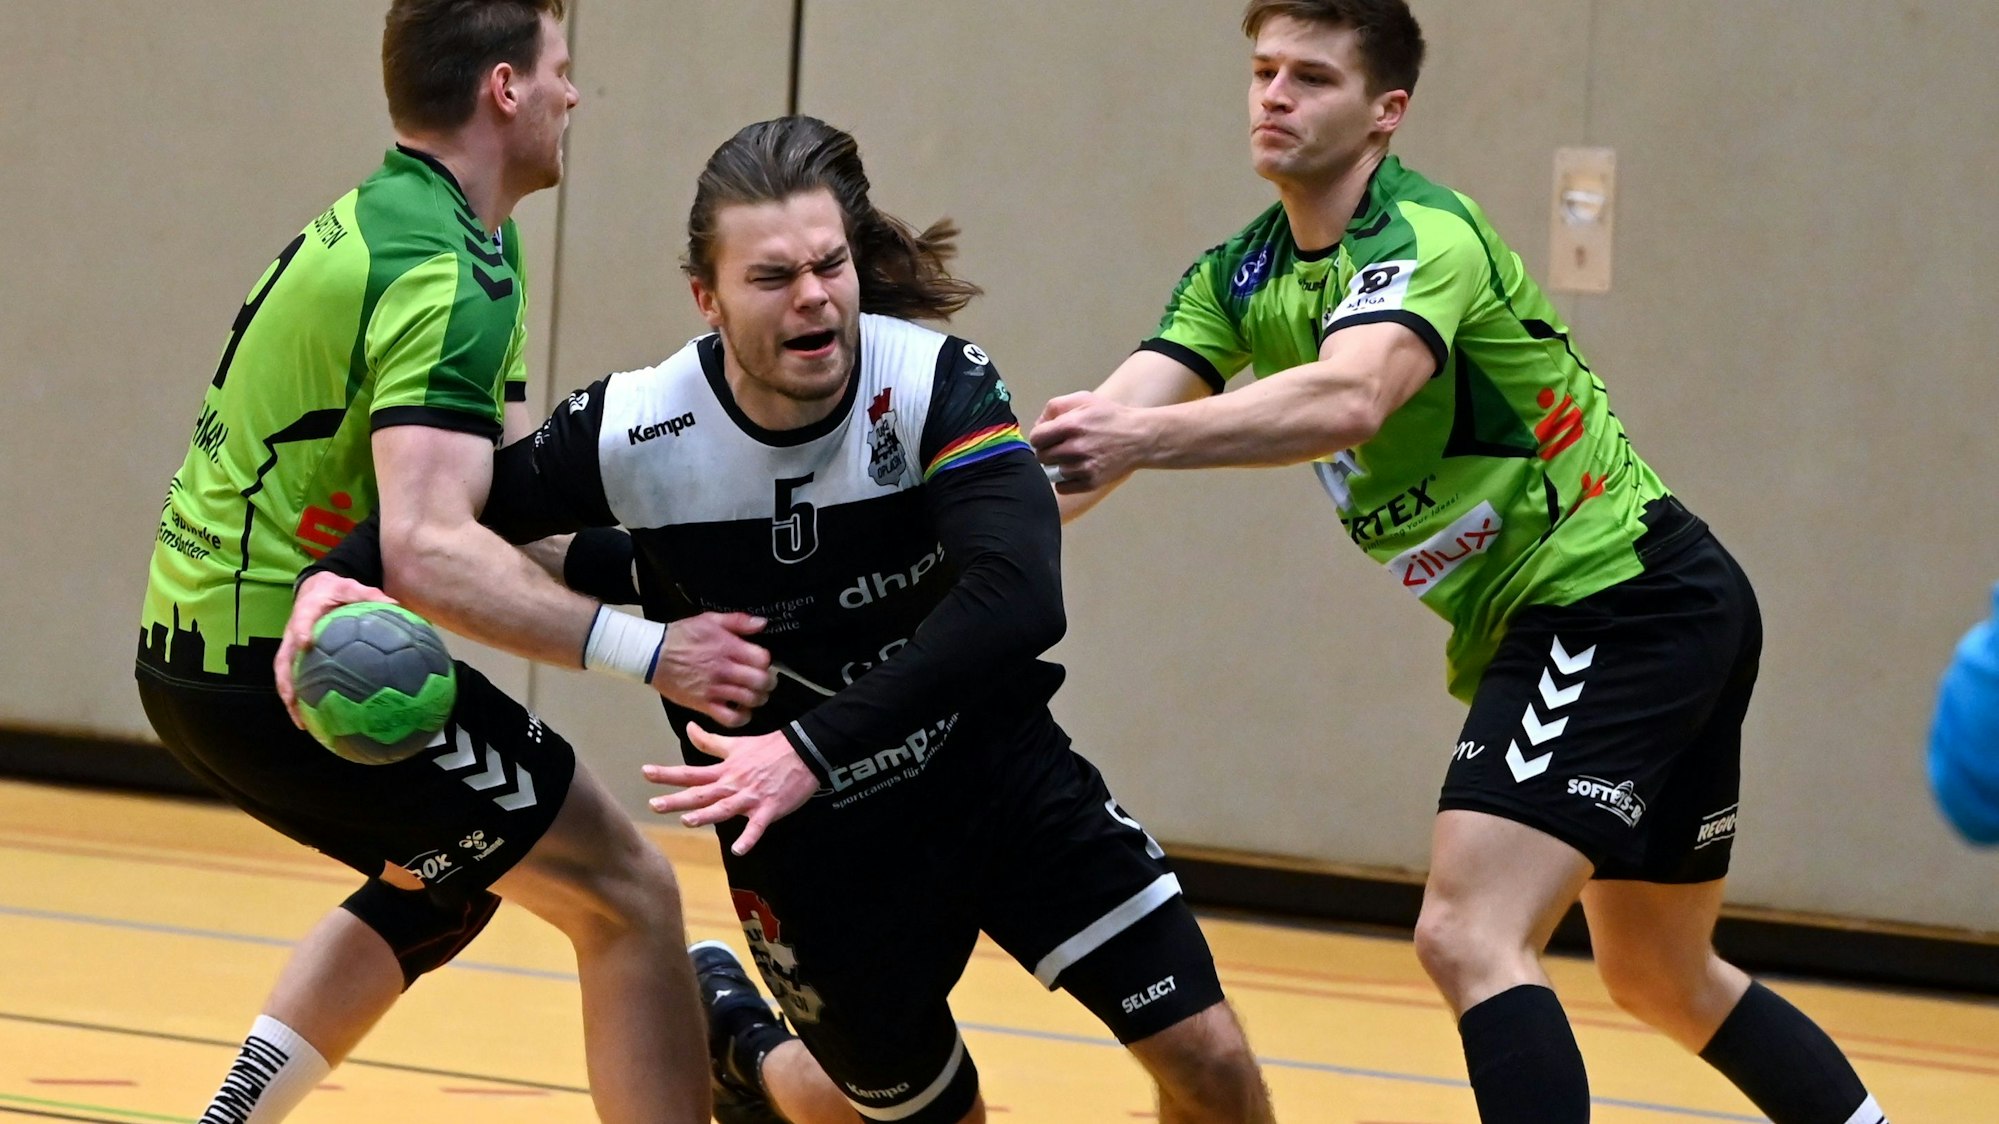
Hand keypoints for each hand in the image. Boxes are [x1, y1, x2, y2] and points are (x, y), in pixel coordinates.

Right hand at [276, 573, 397, 727]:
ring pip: (285, 676)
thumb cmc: (334, 590)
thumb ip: (370, 595)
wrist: (315, 589)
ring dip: (291, 699)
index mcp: (306, 611)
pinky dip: (302, 700)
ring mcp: (291, 647)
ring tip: (301, 723)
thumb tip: (396, 604)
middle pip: (283, 660)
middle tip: (294, 701)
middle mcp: (292, 632)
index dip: (302, 631)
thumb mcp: (351, 587)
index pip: (301, 621)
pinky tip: (315, 720)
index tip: (307, 643)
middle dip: (286, 682)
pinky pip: (296, 679)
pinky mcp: (296, 657)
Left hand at [643, 724, 817, 854]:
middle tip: (654, 804)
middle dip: (677, 800)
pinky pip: (758, 826)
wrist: (804, 749)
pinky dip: (749, 837)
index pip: (691, 773)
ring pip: (725, 808)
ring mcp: (751, 797)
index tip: (645, 772)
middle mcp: (733, 784)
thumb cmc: (770, 747)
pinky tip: (739, 849)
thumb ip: (710, 741)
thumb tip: (688, 728)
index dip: (668, 774)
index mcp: (725, 770)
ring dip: (707, 815)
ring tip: (687, 820)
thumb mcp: (737, 743)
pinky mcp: (769, 808)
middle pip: (701, 793)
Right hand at [652, 612, 776, 727]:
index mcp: (728, 648)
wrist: (652, 655)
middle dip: (768, 682)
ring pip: (750, 700)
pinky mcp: (704, 705)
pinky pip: (730, 718)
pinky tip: (740, 710)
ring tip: (754, 695)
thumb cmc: (682, 636)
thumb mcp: (710, 620)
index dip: (766, 662)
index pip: (763, 659)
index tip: (761, 662)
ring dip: (757, 699)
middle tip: (764, 681)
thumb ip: (738, 621)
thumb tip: (762, 623)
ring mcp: (715, 689)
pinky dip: (741, 717)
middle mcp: (724, 670)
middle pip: (761, 682)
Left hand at [1029, 391, 1149, 492]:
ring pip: (1052, 472)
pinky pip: (1062, 487)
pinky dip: (1065, 480)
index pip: (1036, 438)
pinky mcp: (1091, 482)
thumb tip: (1038, 425)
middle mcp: (1075, 448)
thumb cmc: (1109, 416)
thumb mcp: (1083, 399)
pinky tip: (1076, 469)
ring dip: (1058, 465)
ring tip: (1072, 457)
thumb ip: (1055, 407)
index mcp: (1071, 425)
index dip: (1040, 436)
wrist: (1140, 438)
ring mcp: (1083, 468)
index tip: (1048, 436)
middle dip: (1048, 450)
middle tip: (1060, 446)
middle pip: (1042, 456)